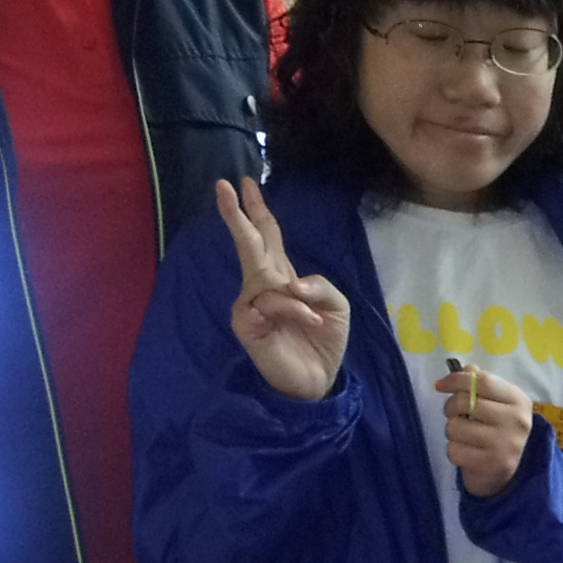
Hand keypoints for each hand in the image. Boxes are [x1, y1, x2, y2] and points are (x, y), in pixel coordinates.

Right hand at [218, 177, 349, 401]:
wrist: (318, 380)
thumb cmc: (324, 340)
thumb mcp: (337, 305)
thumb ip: (320, 285)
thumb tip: (292, 285)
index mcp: (283, 275)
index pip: (267, 235)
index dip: (257, 210)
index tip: (244, 182)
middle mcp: (262, 286)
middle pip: (248, 244)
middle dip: (237, 215)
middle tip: (225, 186)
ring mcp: (250, 305)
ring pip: (266, 279)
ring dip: (293, 297)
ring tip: (314, 319)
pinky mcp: (245, 325)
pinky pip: (269, 304)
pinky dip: (292, 310)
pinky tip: (307, 322)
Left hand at [440, 366, 533, 498]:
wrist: (506, 474)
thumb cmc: (497, 431)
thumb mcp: (496, 404)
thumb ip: (481, 384)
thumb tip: (466, 369)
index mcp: (519, 401)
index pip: (483, 381)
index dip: (457, 380)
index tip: (441, 385)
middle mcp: (516, 421)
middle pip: (466, 402)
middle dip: (451, 408)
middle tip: (456, 416)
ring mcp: (505, 444)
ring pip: (455, 427)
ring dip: (452, 432)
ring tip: (464, 436)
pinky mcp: (490, 464)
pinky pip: (454, 450)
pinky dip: (454, 451)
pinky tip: (466, 452)